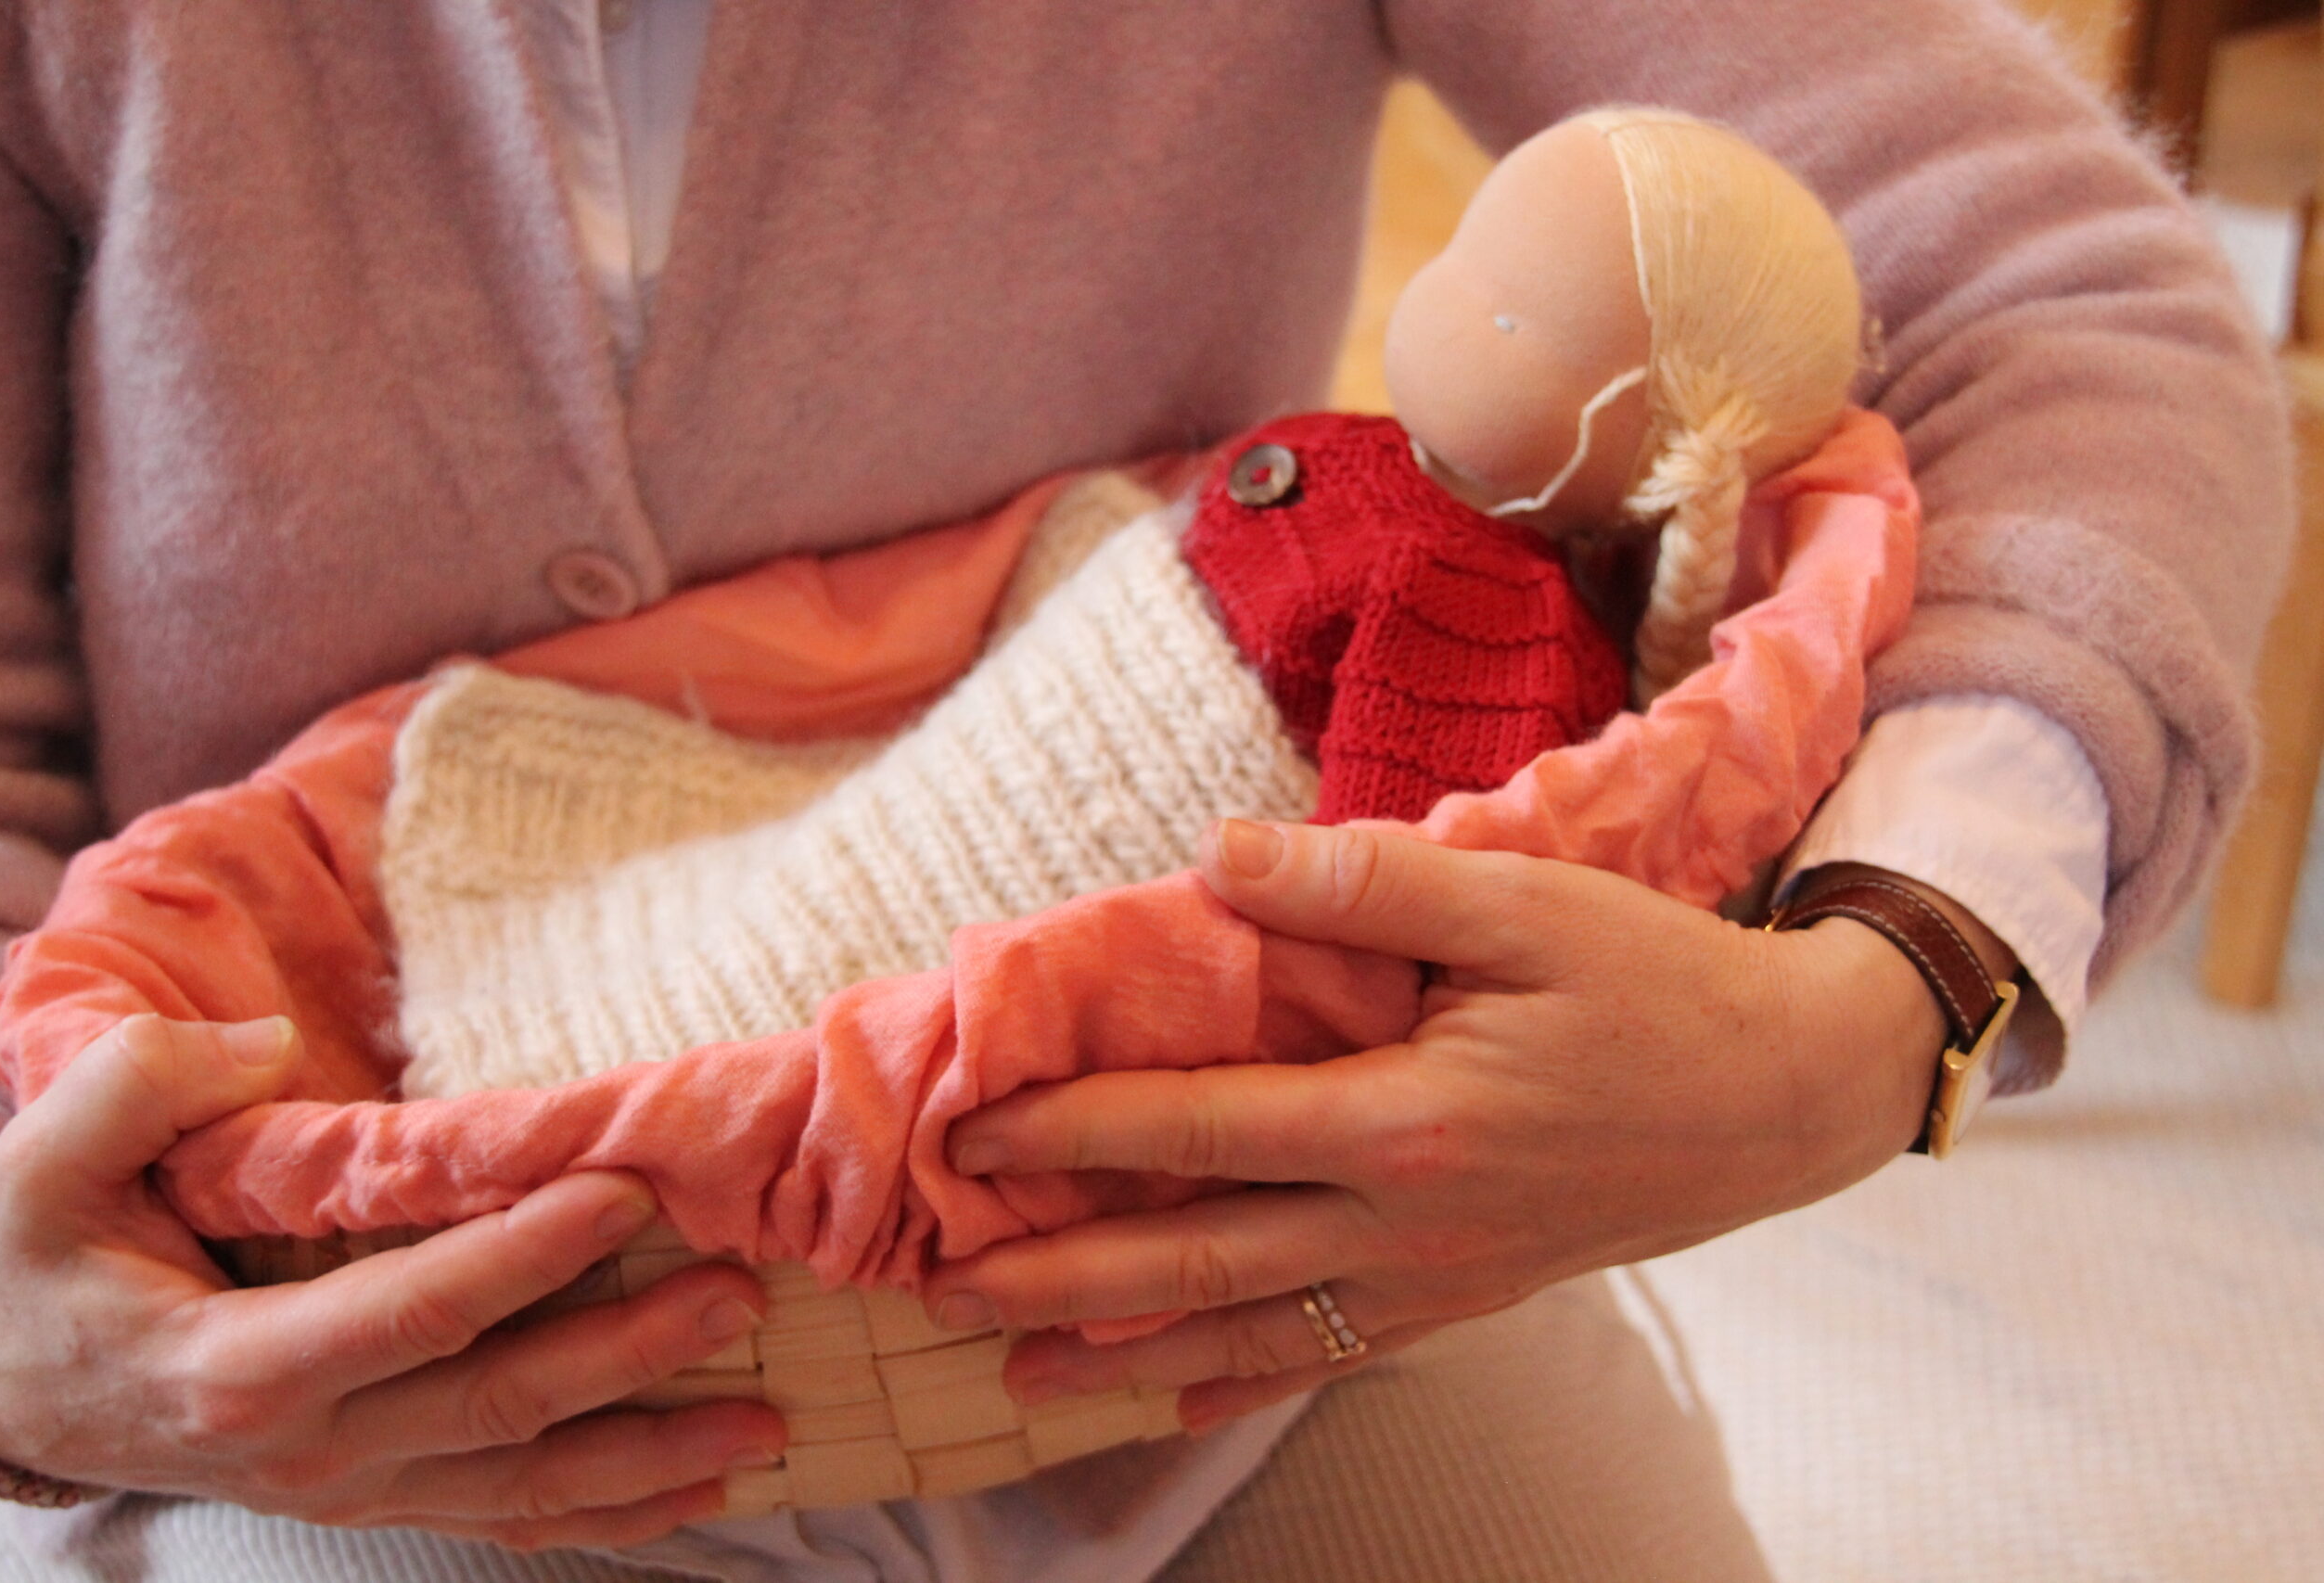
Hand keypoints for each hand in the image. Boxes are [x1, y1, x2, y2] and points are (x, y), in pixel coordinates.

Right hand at [0, 1015, 782, 1550]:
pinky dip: (613, 1515)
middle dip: (630, 1352)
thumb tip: (259, 1041)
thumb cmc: (36, 1265)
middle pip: (498, 1403)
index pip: (409, 1308)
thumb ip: (140, 1087)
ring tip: (763, 1416)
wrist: (2, 1392)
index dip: (521, 1255)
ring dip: (651, 1455)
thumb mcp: (44, 1163)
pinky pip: (510, 1522)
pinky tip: (705, 1489)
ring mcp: (352, 1487)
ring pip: (524, 1486)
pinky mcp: (379, 1496)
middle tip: (739, 1288)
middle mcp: (311, 1446)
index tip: (623, 1191)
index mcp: (236, 1364)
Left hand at [930, 820, 1950, 1431]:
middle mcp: (1405, 1225)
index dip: (1075, 1130)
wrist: (1784, 1096)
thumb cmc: (1655, 986)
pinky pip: (1332, 1356)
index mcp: (1406, 1121)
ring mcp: (1435, 1281)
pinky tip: (1181, 1396)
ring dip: (1126, 1352)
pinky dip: (1245, 1380)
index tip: (972, 1134)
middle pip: (1197, 1258)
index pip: (1200, 1128)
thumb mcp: (1522, 905)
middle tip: (941, 1284)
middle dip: (1059, 1272)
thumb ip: (1363, 885)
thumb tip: (1213, 860)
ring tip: (1021, 1371)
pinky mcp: (1465, 1300)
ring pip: (1250, 1330)